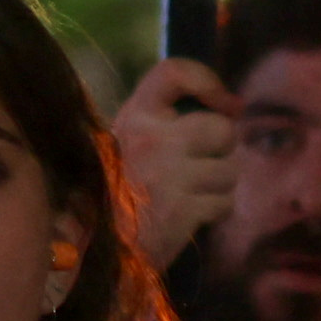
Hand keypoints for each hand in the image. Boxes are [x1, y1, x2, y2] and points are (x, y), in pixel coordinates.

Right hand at [114, 57, 243, 276]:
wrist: (90, 247)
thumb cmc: (111, 192)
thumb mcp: (122, 143)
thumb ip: (160, 123)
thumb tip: (229, 108)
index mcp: (135, 116)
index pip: (175, 72)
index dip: (207, 81)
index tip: (225, 103)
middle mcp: (154, 139)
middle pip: (222, 128)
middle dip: (223, 148)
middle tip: (205, 162)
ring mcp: (170, 175)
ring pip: (229, 170)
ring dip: (219, 184)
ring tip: (193, 193)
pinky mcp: (183, 210)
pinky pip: (224, 202)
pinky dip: (215, 210)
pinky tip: (192, 215)